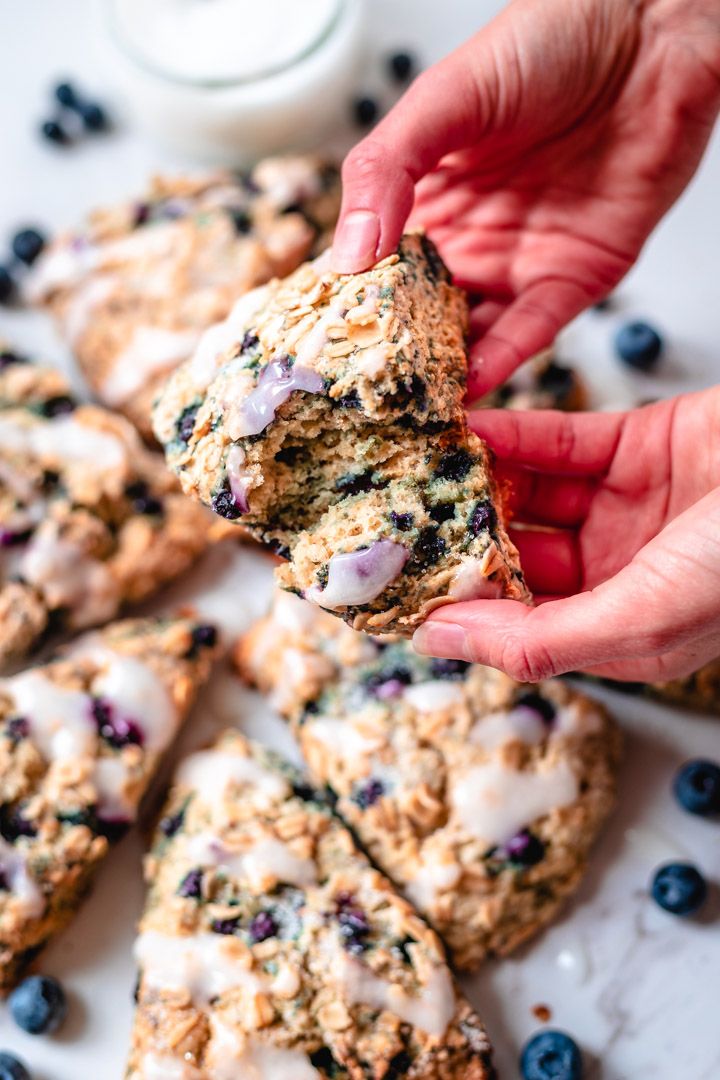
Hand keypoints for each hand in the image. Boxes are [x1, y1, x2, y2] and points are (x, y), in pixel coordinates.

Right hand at [332, 0, 719, 396]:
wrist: (647, 30)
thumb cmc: (544, 42)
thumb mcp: (442, 101)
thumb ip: (387, 172)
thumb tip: (345, 256)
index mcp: (426, 199)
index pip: (375, 267)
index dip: (348, 306)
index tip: (317, 347)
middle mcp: (469, 238)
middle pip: (419, 313)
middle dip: (392, 355)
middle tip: (357, 398)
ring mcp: (518, 262)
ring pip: (472, 332)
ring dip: (444, 370)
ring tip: (410, 406)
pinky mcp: (573, 278)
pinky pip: (531, 331)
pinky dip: (502, 361)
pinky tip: (471, 383)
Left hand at [413, 391, 719, 681]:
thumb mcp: (641, 618)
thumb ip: (536, 639)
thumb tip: (438, 643)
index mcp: (621, 630)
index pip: (518, 626)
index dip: (461, 606)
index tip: (399, 584)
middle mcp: (618, 573)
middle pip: (518, 559)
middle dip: (462, 538)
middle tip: (401, 519)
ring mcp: (625, 509)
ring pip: (532, 496)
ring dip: (482, 481)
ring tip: (425, 467)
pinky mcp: (636, 447)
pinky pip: (560, 443)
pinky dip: (516, 435)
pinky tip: (471, 429)